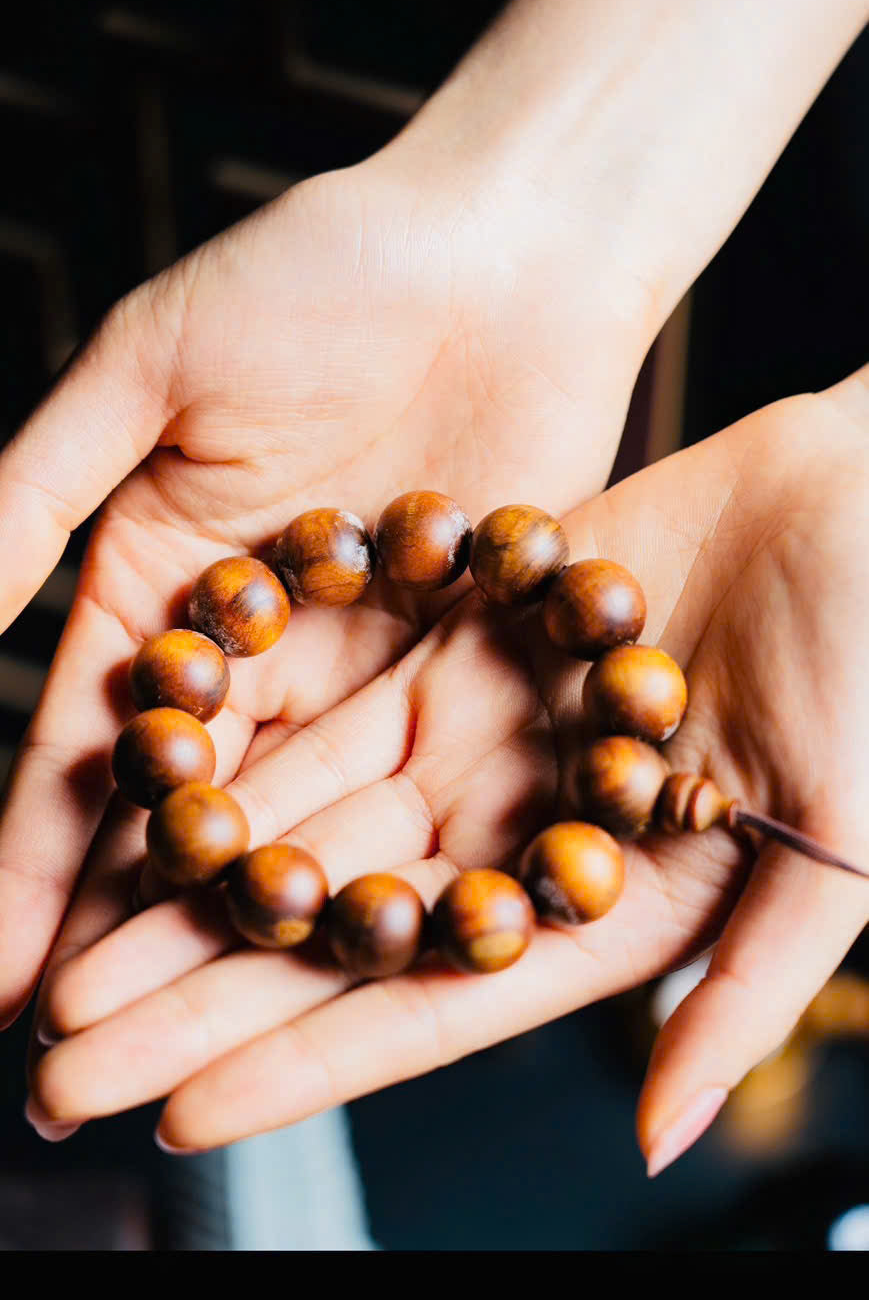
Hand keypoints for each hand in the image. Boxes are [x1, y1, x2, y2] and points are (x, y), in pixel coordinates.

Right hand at [0, 135, 654, 1042]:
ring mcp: (355, 663)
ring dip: (234, 927)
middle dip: (119, 928)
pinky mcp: (457, 665)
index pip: (76, 749)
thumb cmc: (316, 272)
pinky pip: (400, 782)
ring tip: (188, 1036)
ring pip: (283, 820)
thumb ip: (38, 493)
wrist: (507, 246)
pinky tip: (339, 952)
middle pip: (174, 812)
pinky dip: (365, 863)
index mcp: (156, 581)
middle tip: (71, 1052)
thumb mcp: (147, 370)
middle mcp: (250, 644)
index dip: (29, 860)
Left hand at [32, 367, 868, 1174]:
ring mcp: (483, 740)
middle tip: (62, 1069)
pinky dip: (241, 752)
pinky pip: (330, 704)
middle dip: (195, 1005)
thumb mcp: (840, 854)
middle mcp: (520, 837)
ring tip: (71, 956)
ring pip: (307, 827)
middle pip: (333, 934)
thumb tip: (658, 1142)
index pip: (422, 1009)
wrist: (868, 498)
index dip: (299, 1067)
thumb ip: (742, 995)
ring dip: (189, 891)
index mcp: (600, 910)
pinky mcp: (461, 644)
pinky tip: (151, 799)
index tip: (176, 1117)